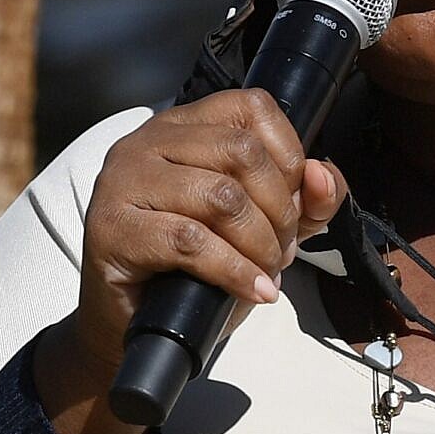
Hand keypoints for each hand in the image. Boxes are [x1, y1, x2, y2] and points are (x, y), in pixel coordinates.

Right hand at [55, 88, 350, 388]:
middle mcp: (148, 141)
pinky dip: (234, 270)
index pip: (252, 108)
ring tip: (264, 272)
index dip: (288, 156)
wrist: (133, 325)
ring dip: (259, 244)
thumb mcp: (262, 228)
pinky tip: (250, 290)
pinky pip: (191, 241)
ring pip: (220, 196)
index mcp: (183, 126)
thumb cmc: (194, 270)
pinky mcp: (112, 227)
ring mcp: (124, 180)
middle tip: (280, 250)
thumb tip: (322, 176)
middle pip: (241, 151)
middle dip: (278, 209)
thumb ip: (303, 201)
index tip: (292, 205)